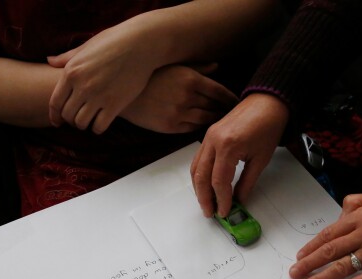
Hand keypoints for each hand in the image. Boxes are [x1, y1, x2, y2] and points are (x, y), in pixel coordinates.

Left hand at [47, 21, 156, 133]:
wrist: (141, 44)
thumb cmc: (113, 41)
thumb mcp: (86, 46)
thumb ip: (67, 57)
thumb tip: (49, 60)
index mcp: (72, 72)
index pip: (55, 102)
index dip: (54, 116)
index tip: (57, 122)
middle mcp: (82, 86)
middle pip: (67, 115)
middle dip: (70, 120)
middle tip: (77, 119)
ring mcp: (99, 96)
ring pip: (82, 123)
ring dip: (84, 124)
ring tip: (89, 120)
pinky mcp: (115, 104)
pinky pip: (99, 127)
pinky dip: (98, 128)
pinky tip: (101, 122)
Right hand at [119, 63, 237, 133]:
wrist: (125, 93)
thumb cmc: (149, 77)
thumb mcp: (174, 67)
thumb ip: (198, 67)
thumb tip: (217, 67)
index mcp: (190, 78)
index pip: (219, 91)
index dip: (230, 98)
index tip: (237, 102)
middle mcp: (186, 96)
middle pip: (214, 106)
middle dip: (223, 110)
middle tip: (232, 113)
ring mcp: (178, 113)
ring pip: (205, 119)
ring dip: (213, 120)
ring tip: (220, 121)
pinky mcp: (170, 126)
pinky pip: (191, 129)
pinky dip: (199, 127)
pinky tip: (202, 125)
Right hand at [191, 92, 288, 217]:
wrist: (267, 102)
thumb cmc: (268, 126)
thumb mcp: (261, 159)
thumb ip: (247, 182)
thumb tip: (238, 200)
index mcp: (228, 146)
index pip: (219, 181)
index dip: (221, 199)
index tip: (225, 212)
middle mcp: (214, 141)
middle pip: (201, 177)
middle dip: (205, 198)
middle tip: (211, 212)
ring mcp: (208, 137)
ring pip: (196, 169)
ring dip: (198, 188)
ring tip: (206, 203)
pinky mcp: (208, 135)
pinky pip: (198, 159)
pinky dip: (199, 175)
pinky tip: (205, 185)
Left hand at [288, 194, 361, 278]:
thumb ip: (354, 202)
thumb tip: (337, 215)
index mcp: (361, 218)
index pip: (330, 233)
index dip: (312, 246)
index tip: (300, 256)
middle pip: (331, 251)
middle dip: (309, 264)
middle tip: (295, 273)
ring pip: (342, 267)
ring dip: (320, 278)